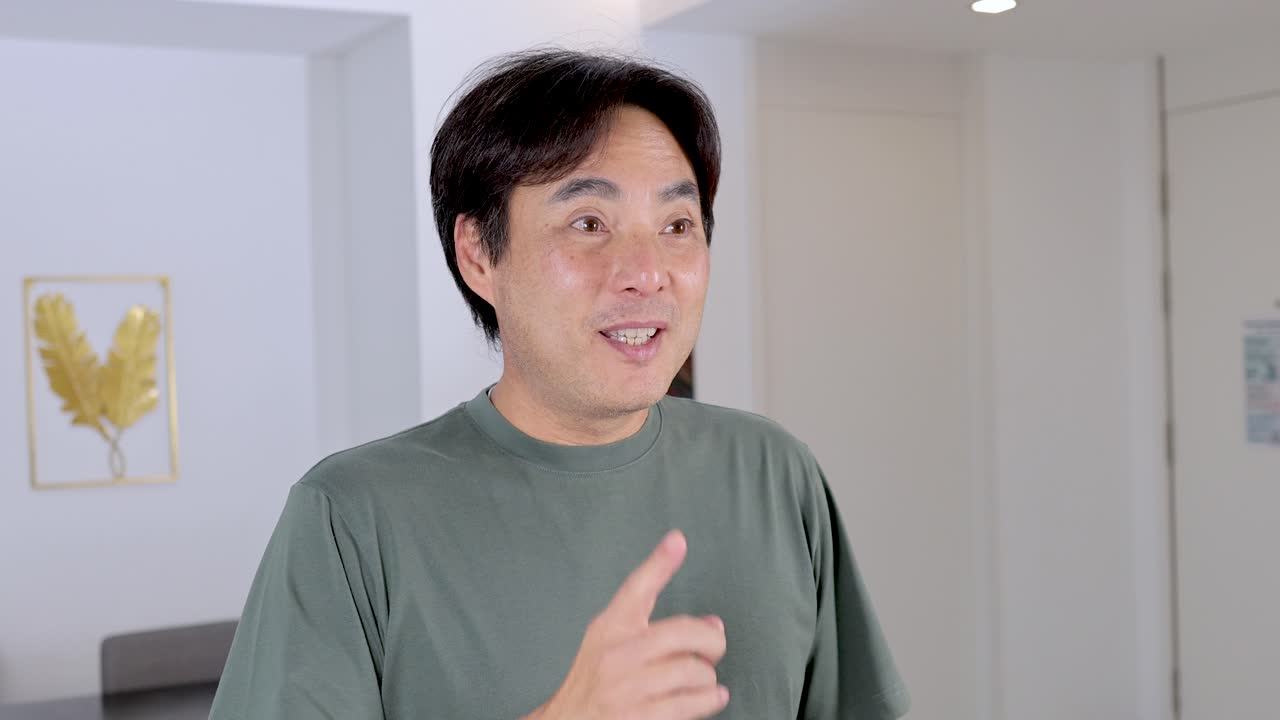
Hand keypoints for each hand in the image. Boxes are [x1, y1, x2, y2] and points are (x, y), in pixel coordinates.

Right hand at [524, 530, 728, 719]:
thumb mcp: (611, 641)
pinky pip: (692, 703)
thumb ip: (657, 628)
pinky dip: (709, 700)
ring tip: (702, 680)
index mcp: (611, 627)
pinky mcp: (641, 717)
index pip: (636, 588)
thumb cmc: (595, 681)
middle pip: (685, 633)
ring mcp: (629, 687)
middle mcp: (618, 653)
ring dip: (707, 678)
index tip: (678, 541)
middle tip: (712, 651)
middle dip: (711, 643)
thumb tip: (712, 625)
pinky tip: (710, 697)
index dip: (659, 562)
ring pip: (694, 671)